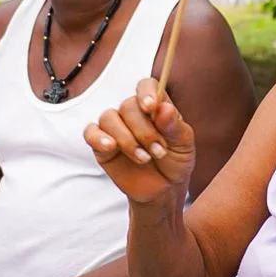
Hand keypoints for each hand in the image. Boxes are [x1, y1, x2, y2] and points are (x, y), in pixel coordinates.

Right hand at [84, 77, 196, 203]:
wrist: (163, 190)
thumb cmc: (175, 162)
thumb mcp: (184, 145)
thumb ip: (174, 126)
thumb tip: (163, 107)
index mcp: (156, 107)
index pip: (146, 86)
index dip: (146, 92)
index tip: (150, 107)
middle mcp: (134, 114)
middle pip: (128, 105)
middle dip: (144, 130)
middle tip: (159, 152)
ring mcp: (116, 128)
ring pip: (109, 117)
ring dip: (127, 139)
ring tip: (144, 159)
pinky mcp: (101, 145)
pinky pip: (91, 132)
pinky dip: (99, 138)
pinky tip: (111, 147)